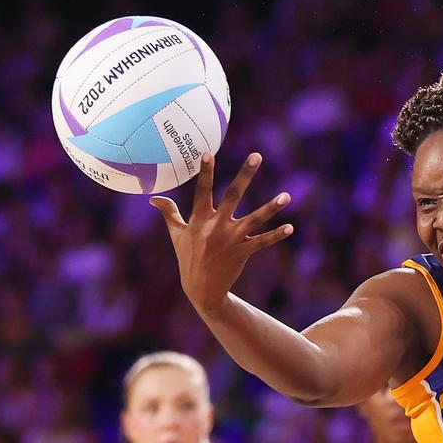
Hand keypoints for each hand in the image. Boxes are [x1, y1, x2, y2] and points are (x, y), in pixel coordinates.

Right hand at [150, 153, 293, 311]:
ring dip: (271, 208)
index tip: (208, 153)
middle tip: (257, 155)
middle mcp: (215, 227)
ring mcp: (230, 240)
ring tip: (286, 196)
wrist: (201, 289)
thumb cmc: (188, 257)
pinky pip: (262, 243)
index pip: (201, 191)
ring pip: (254, 220)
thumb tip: (153, 198)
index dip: (205, 172)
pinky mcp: (242, 253)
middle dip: (245, 176)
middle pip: (232, 196)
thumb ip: (169, 213)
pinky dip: (276, 236)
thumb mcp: (176, 235)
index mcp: (198, 220)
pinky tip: (290, 228)